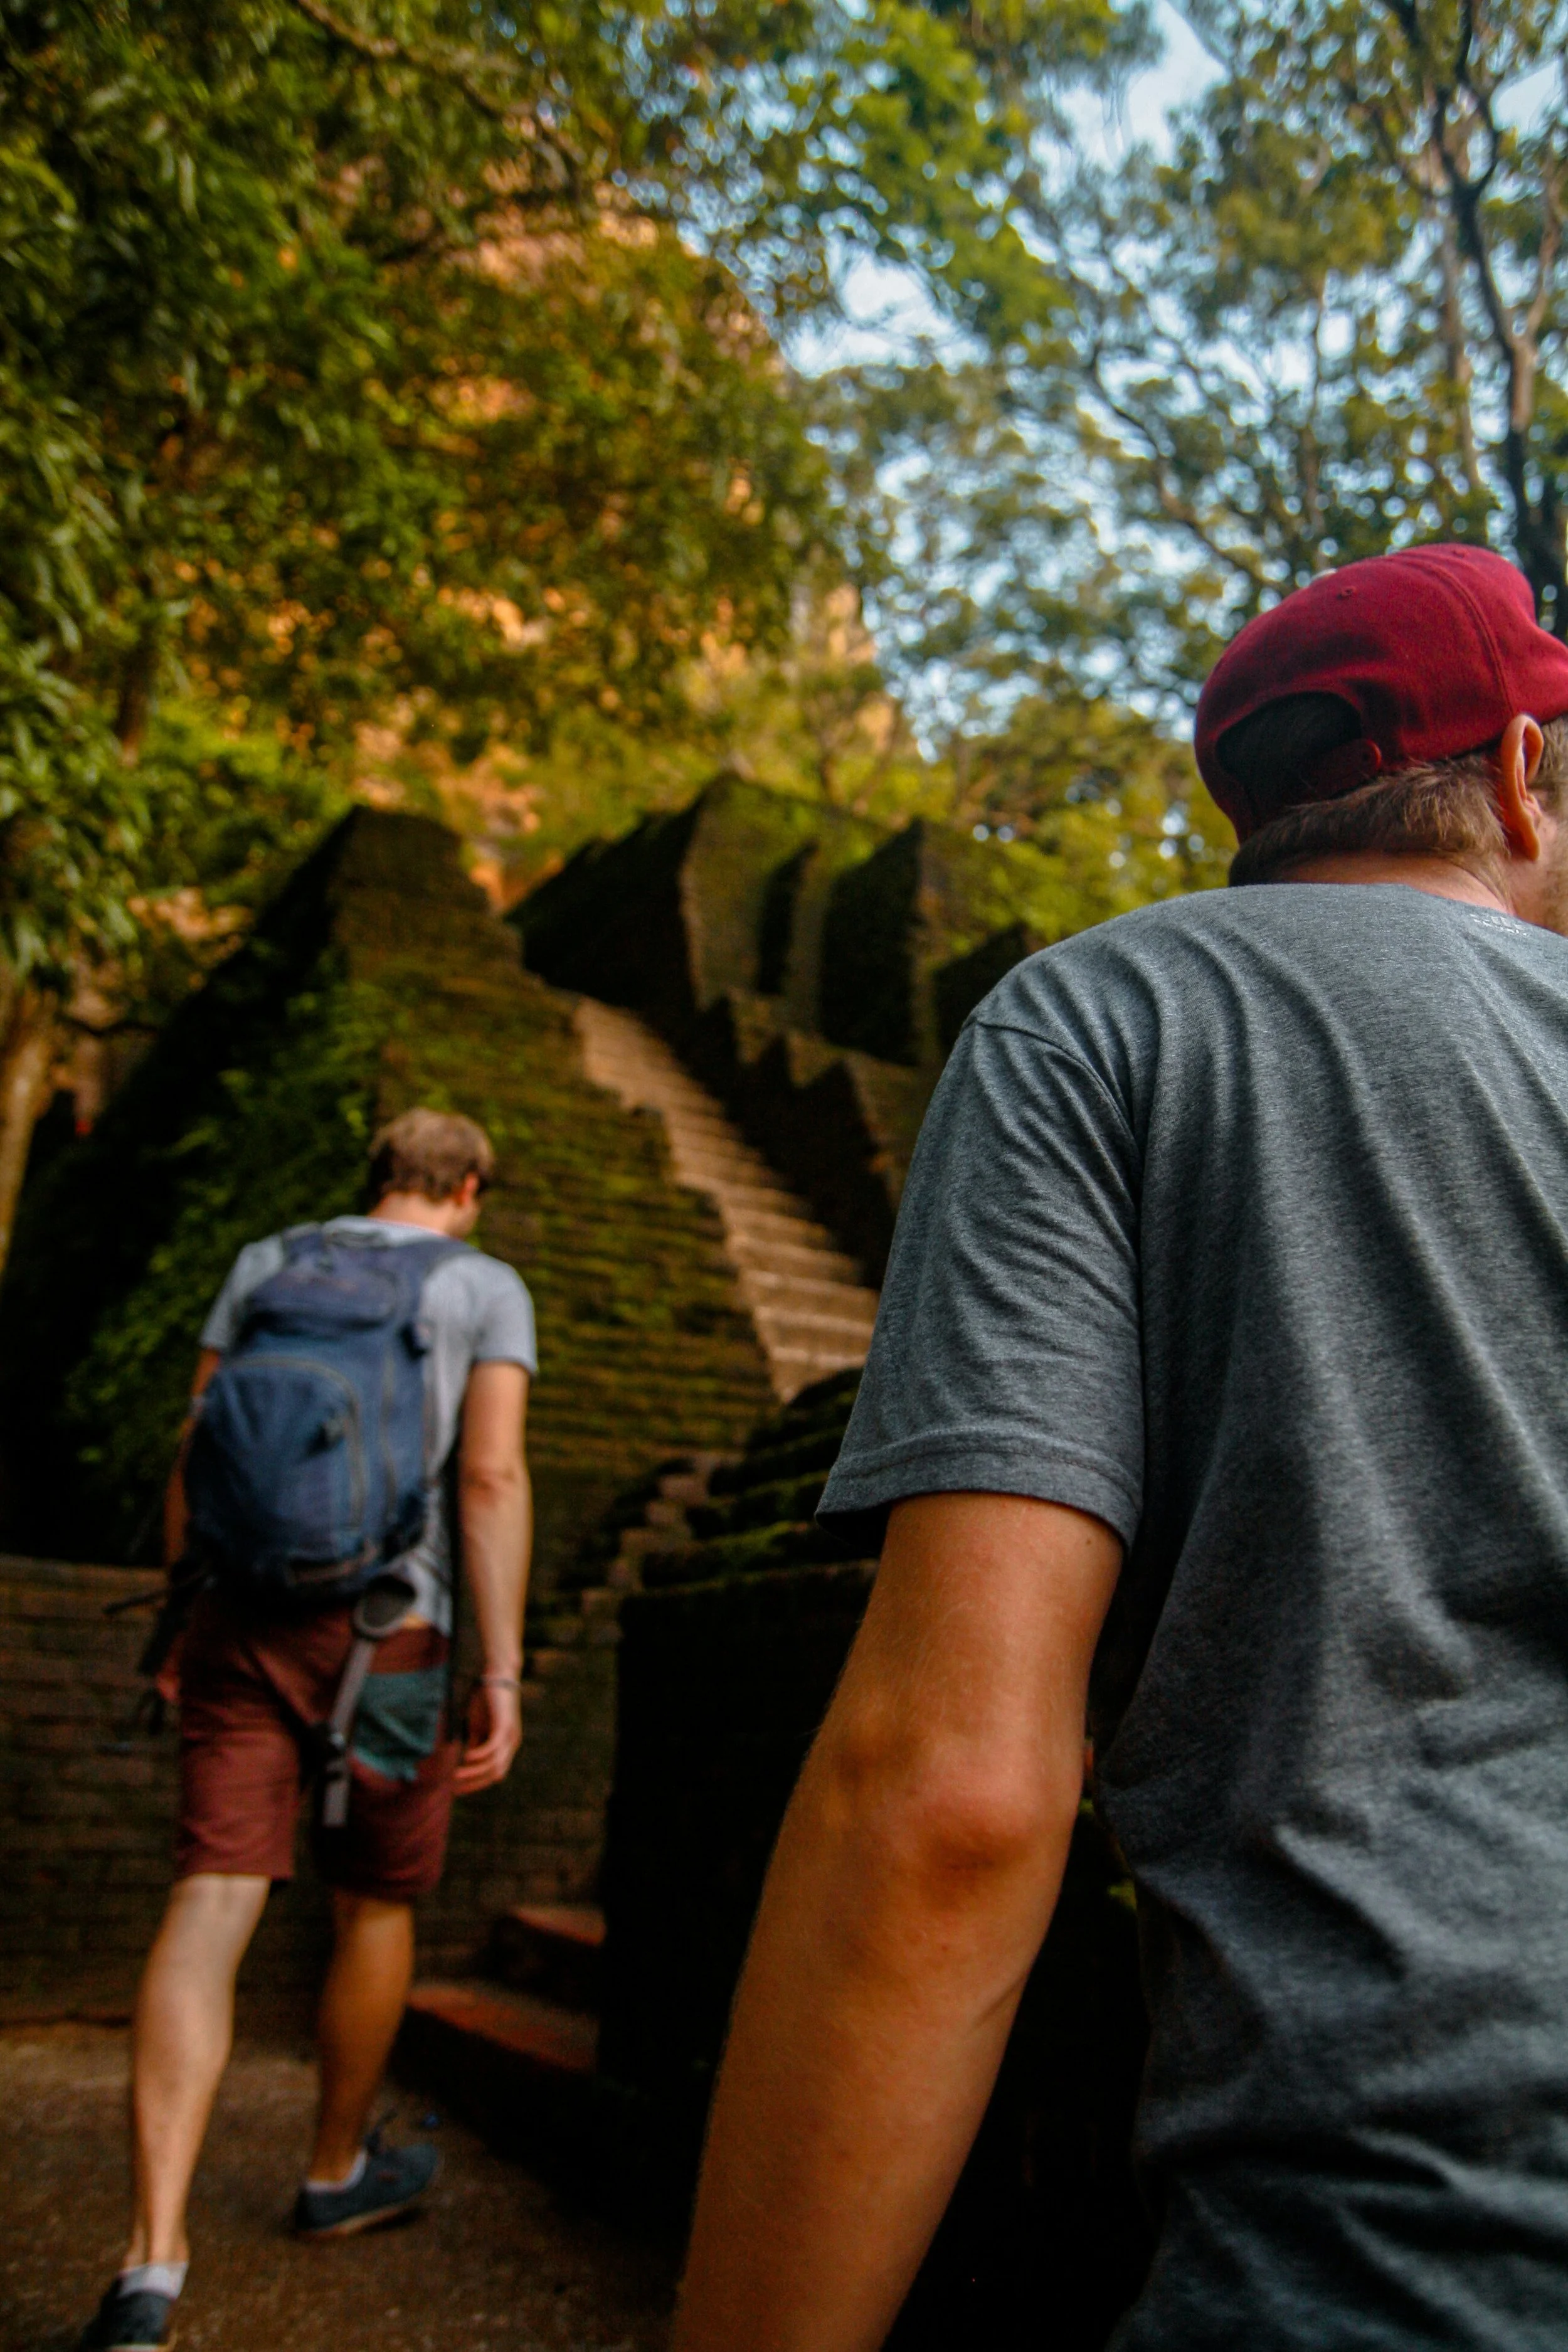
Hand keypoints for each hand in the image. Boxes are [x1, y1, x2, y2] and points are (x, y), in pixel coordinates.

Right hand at [454, 1674, 522, 1793]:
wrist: (496, 1675)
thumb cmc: (486, 1701)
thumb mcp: (478, 1727)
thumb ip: (475, 1743)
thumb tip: (467, 1761)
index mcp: (506, 1747)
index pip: (493, 1774)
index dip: (476, 1784)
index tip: (457, 1789)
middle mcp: (511, 1744)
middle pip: (495, 1774)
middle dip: (474, 1783)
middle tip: (455, 1787)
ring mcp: (510, 1736)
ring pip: (494, 1764)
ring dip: (474, 1773)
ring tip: (456, 1775)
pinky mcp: (505, 1725)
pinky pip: (493, 1748)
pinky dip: (480, 1756)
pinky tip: (466, 1758)